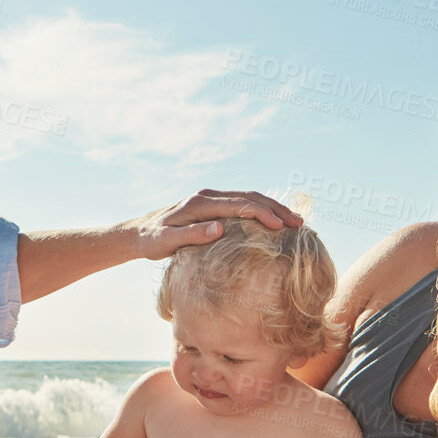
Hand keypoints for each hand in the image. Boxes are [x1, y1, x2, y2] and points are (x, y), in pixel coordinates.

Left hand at [130, 189, 303, 260]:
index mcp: (199, 203)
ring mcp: (211, 198)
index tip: (280, 226)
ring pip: (248, 197)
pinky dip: (261, 208)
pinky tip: (275, 219)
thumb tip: (219, 229)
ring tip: (294, 220)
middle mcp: (207, 195)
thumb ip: (192, 235)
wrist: (139, 232)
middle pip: (248, 197)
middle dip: (275, 208)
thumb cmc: (152, 241)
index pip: (238, 205)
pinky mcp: (212, 204)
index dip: (261, 214)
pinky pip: (242, 203)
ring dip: (272, 207)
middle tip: (298, 222)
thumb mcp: (167, 242)